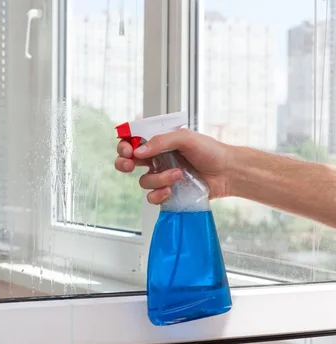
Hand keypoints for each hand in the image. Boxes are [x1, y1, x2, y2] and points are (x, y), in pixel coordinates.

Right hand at [114, 128, 232, 203]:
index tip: (128, 149)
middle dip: (124, 163)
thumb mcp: (186, 138)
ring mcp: (161, 177)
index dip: (124, 145)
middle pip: (127, 162)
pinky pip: (152, 197)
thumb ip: (161, 141)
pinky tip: (171, 190)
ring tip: (178, 174)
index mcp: (158, 143)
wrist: (228, 172)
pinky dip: (159, 194)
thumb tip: (138, 152)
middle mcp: (156, 159)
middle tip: (130, 165)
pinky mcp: (168, 193)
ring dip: (158, 179)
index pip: (132, 141)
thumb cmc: (210, 151)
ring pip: (143, 181)